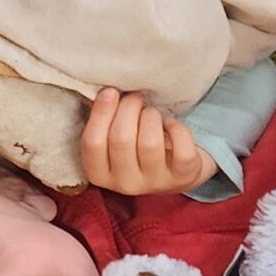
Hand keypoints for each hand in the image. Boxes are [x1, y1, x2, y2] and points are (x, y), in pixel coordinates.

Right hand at [82, 89, 214, 195]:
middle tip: (135, 98)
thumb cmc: (135, 147)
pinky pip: (181, 149)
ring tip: (151, 113)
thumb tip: (105, 94)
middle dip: (129, 108)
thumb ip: (104, 121)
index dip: (101, 113)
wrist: (173, 171)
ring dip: (151, 116)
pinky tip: (171, 124)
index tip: (110, 91)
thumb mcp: (112, 140)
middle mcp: (124, 183)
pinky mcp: (182, 177)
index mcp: (99, 174)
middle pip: (121, 139)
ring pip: (150, 142)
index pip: (92, 143)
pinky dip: (178, 129)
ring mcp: (154, 183)